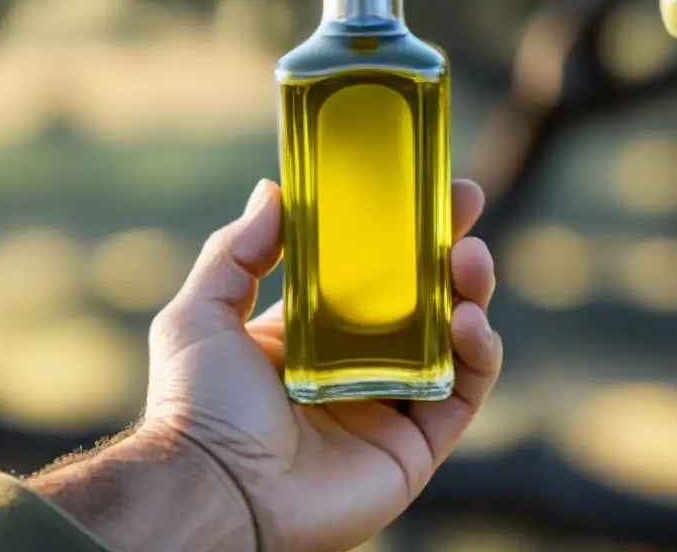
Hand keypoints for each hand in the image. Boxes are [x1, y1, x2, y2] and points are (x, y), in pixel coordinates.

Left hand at [142, 178, 500, 551]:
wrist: (214, 491)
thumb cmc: (196, 406)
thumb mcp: (202, 312)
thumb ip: (237, 251)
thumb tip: (274, 190)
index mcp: (313, 332)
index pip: (370, 270)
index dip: (398, 229)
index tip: (424, 184)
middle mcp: (357, 364)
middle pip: (422, 297)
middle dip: (449, 248)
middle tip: (466, 203)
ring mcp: (390, 405)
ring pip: (453, 340)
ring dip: (471, 292)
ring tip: (470, 260)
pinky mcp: (416, 446)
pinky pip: (464, 394)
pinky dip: (480, 356)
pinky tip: (470, 321)